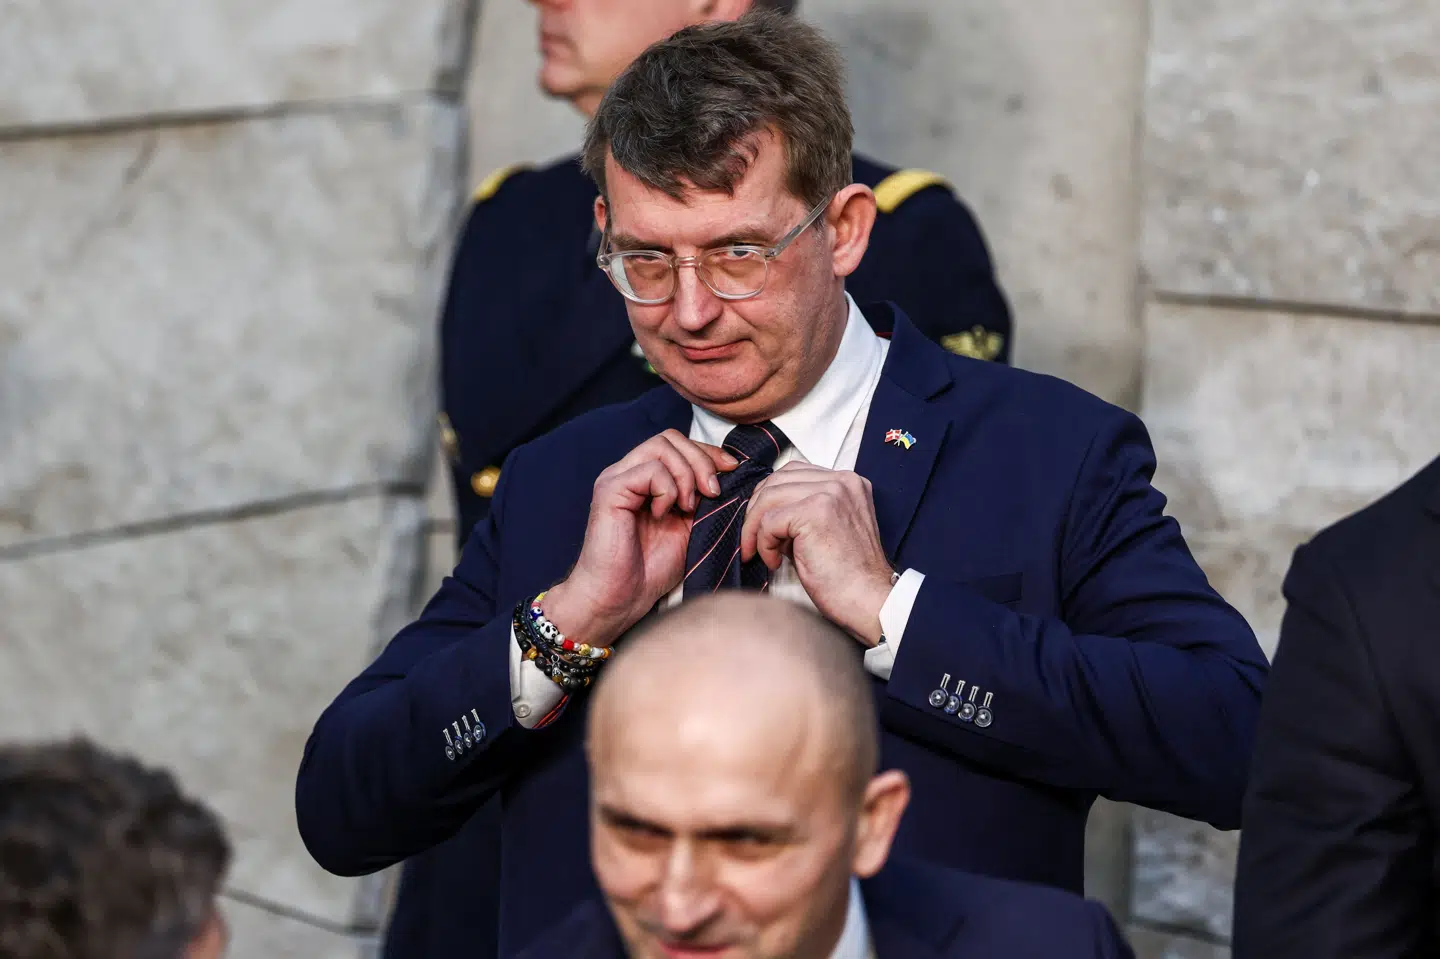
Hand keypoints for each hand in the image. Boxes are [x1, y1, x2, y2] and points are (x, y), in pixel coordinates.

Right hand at [544, 430, 737, 646]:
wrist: (620, 598)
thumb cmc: (650, 569)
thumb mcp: (689, 526)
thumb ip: (701, 497)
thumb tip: (728, 471)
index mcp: (644, 479)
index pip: (677, 443)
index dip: (707, 451)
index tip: (731, 470)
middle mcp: (627, 472)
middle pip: (670, 437)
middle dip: (701, 460)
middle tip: (712, 493)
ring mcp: (616, 479)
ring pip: (661, 446)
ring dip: (686, 475)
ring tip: (688, 508)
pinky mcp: (609, 491)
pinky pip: (650, 470)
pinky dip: (667, 490)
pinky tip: (664, 514)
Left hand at [740, 463, 894, 644]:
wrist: (868, 600)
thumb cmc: (847, 575)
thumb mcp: (825, 530)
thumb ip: (800, 511)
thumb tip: (762, 513)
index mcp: (847, 482)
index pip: (793, 473)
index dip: (769, 498)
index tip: (760, 525)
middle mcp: (841, 481)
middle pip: (777, 481)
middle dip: (755, 511)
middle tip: (749, 541)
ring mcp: (830, 493)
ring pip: (768, 498)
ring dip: (755, 528)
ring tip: (760, 552)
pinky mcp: (815, 512)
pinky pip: (769, 521)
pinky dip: (764, 543)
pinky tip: (775, 561)